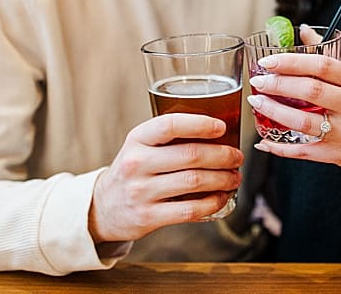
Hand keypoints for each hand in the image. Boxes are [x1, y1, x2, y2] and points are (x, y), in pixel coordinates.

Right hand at [88, 114, 242, 243]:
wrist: (103, 207)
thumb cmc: (133, 171)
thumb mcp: (140, 147)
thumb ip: (169, 138)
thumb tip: (219, 132)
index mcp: (136, 139)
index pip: (170, 125)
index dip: (200, 124)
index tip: (222, 127)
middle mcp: (137, 164)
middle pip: (190, 155)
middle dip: (222, 155)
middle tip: (237, 156)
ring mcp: (141, 192)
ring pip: (194, 182)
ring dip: (223, 179)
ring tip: (234, 177)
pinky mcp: (148, 217)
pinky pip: (190, 209)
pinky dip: (213, 203)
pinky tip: (222, 197)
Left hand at [248, 25, 340, 174]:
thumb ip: (328, 52)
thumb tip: (303, 30)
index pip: (322, 65)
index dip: (292, 61)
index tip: (268, 61)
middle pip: (312, 91)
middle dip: (279, 85)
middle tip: (259, 81)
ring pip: (304, 122)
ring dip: (274, 112)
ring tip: (257, 103)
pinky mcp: (337, 155)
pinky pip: (302, 152)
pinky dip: (279, 147)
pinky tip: (263, 139)